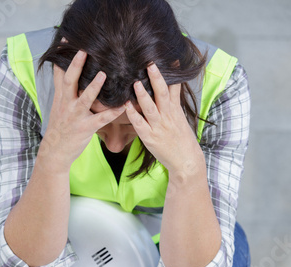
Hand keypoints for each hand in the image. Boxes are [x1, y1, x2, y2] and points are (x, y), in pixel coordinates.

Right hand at [38, 50, 125, 168]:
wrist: (55, 151)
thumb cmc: (60, 128)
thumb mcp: (58, 107)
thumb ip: (63, 91)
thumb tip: (65, 74)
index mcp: (61, 98)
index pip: (60, 74)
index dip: (62, 57)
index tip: (66, 40)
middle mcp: (67, 104)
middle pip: (70, 81)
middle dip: (76, 65)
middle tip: (84, 51)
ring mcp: (76, 116)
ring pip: (85, 99)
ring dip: (94, 86)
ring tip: (104, 74)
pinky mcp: (86, 128)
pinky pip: (101, 119)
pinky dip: (113, 112)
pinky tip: (123, 106)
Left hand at [125, 63, 204, 177]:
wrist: (186, 161)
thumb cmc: (182, 140)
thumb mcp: (181, 118)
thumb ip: (174, 102)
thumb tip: (171, 86)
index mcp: (175, 110)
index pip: (174, 87)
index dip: (172, 72)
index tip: (170, 58)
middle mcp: (167, 116)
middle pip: (162, 94)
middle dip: (156, 78)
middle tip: (150, 64)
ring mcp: (158, 127)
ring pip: (150, 108)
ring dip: (142, 95)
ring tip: (135, 83)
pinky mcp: (150, 138)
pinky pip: (140, 125)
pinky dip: (133, 115)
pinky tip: (126, 106)